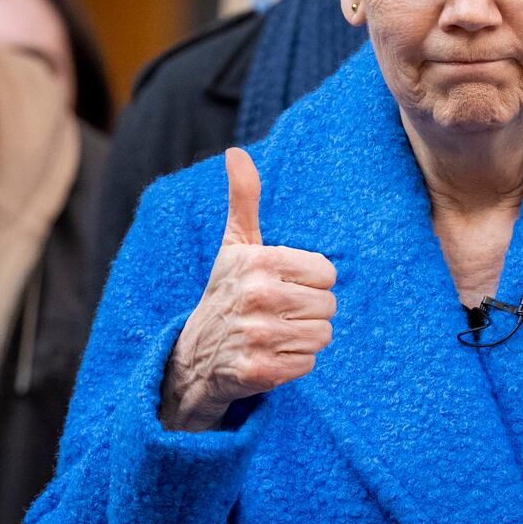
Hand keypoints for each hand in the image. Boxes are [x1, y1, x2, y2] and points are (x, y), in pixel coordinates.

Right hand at [161, 148, 336, 431]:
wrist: (194, 354)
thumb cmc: (226, 292)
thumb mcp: (235, 245)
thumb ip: (244, 199)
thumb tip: (236, 153)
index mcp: (259, 262)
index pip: (327, 273)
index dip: (311, 281)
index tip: (284, 285)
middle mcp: (258, 297)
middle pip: (328, 306)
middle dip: (309, 311)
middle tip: (279, 313)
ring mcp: (257, 336)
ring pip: (322, 336)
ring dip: (304, 338)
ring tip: (276, 333)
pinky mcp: (259, 371)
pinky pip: (308, 364)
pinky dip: (294, 364)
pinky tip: (271, 355)